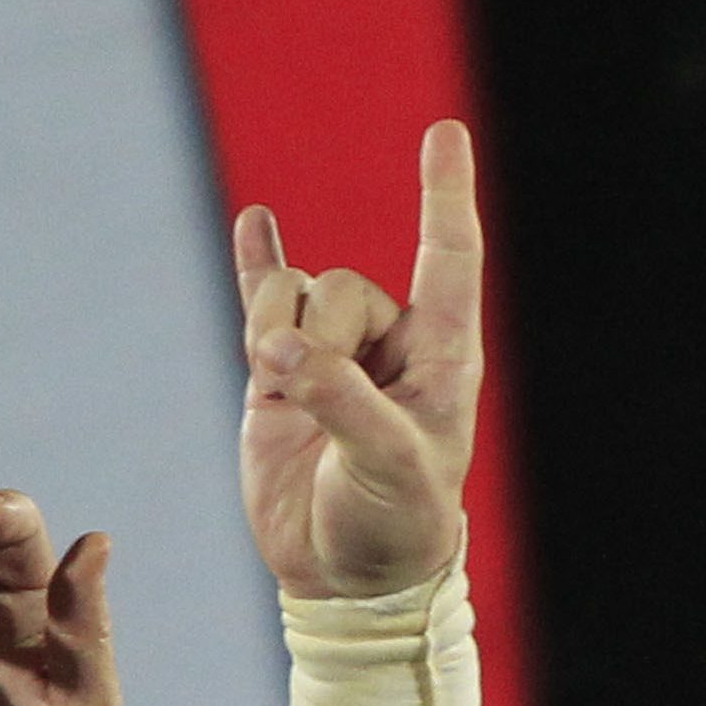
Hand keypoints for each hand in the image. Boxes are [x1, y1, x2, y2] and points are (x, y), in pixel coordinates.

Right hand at [234, 123, 483, 601]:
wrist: (345, 572)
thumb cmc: (395, 524)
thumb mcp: (388, 466)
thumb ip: (343, 403)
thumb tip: (283, 352)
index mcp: (443, 359)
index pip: (448, 260)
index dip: (445, 196)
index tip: (446, 133)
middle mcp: (390, 345)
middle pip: (341, 285)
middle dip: (316, 330)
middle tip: (317, 395)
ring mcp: (331, 354)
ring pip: (291, 297)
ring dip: (273, 332)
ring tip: (284, 390)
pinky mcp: (279, 373)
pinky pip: (264, 300)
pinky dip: (257, 262)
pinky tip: (258, 222)